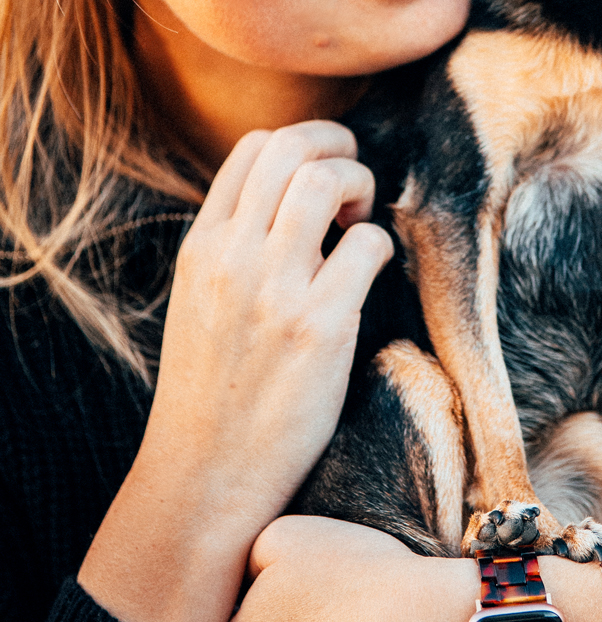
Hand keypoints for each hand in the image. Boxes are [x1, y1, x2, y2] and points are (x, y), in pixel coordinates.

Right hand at [148, 120, 392, 526]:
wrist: (205, 476)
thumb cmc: (214, 391)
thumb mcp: (201, 301)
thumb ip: (235, 247)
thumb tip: (294, 199)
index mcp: (202, 246)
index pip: (255, 149)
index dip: (304, 145)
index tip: (324, 174)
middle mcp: (233, 256)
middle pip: (294, 147)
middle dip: (340, 147)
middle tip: (356, 185)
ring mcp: (275, 290)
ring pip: (329, 180)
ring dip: (361, 186)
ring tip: (359, 224)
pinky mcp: (319, 327)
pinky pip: (369, 245)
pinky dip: (379, 246)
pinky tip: (369, 274)